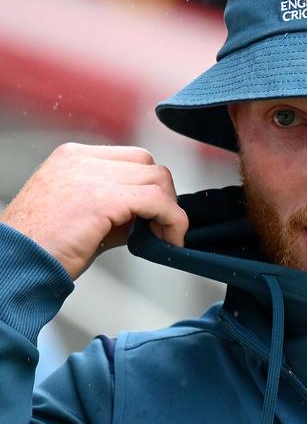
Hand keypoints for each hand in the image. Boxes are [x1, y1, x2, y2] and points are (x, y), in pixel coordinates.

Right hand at [0, 143, 188, 279]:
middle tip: (163, 229)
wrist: (14, 266)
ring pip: (158, 179)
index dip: (152, 187)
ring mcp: (89, 176)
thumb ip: (118, 207)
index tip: (156, 218)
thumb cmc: (45, 249)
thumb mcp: (83, 215)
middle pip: (149, 165)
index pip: (133, 159)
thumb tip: (155, 215)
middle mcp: (81, 159)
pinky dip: (173, 220)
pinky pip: (156, 200)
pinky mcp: (100, 199)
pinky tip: (170, 241)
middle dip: (165, 197)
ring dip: (171, 211)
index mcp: (74, 157)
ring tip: (165, 238)